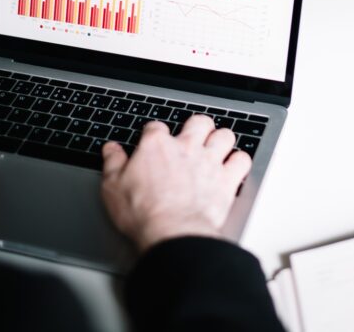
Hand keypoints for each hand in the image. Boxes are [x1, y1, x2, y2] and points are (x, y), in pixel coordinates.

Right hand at [101, 115, 251, 251]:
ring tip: (217, 149)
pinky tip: (234, 167)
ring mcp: (209, 162)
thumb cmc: (142, 213)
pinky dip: (240, 162)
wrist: (171, 232)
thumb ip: (113, 163)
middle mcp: (186, 148)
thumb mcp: (112, 186)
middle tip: (194, 137)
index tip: (153, 141)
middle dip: (198, 127)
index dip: (154, 133)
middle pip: (199, 122)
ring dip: (222, 141)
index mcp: (156, 146)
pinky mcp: (226, 180)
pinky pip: (242, 160)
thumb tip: (110, 149)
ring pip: (225, 136)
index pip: (156, 127)